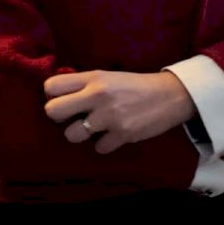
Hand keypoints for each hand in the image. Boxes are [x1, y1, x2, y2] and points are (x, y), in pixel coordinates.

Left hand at [43, 70, 196, 154]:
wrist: (172, 95)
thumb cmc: (137, 85)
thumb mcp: (110, 76)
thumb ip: (85, 84)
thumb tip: (58, 97)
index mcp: (94, 77)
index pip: (51, 86)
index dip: (54, 95)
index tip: (66, 99)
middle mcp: (98, 95)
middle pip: (53, 111)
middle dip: (59, 117)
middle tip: (74, 117)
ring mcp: (109, 116)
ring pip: (71, 135)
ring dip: (81, 134)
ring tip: (95, 128)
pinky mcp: (122, 134)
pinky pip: (98, 148)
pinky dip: (105, 144)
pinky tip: (115, 134)